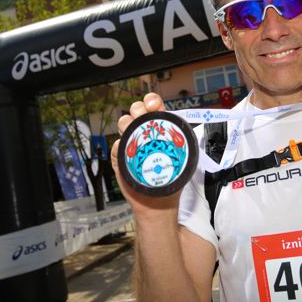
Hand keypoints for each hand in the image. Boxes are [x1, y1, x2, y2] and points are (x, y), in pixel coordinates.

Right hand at [110, 93, 182, 214]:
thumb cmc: (171, 178)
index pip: (153, 107)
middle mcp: (144, 132)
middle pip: (135, 109)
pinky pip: (116, 144)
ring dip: (128, 124)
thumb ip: (181, 141)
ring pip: (124, 122)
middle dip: (138, 108)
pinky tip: (129, 153)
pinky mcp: (120, 155)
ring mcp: (131, 142)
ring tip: (137, 135)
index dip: (152, 101)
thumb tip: (185, 128)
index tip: (154, 104)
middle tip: (145, 116)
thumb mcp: (181, 157)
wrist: (157, 201)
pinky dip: (121, 146)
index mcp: (159, 127)